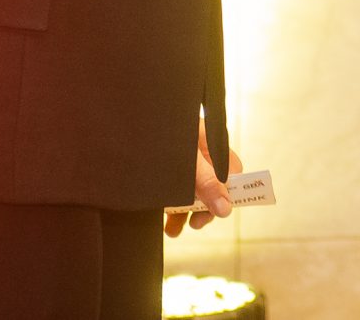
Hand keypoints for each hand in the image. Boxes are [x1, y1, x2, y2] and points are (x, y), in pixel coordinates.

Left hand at [167, 120, 242, 235]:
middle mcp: (199, 155)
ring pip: (193, 194)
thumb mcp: (188, 160)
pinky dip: (172, 210)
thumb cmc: (162, 132)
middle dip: (204, 208)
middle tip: (196, 223)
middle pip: (212, 186)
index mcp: (211, 144)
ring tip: (174, 229)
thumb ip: (207, 182)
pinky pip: (175, 194)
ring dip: (185, 214)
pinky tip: (166, 222)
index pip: (231, 170)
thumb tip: (225, 208)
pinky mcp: (167, 174)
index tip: (219, 211)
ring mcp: (183, 165)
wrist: (128, 130)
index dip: (228, 192)